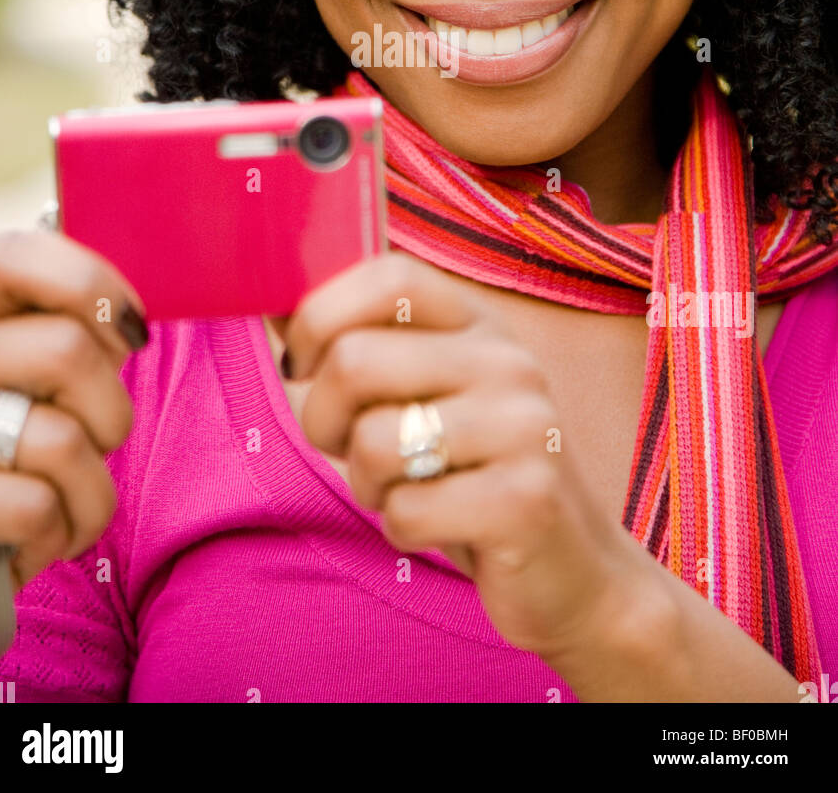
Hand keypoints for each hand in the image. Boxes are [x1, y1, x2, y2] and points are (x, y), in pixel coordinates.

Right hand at [0, 229, 145, 650]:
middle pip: (64, 350)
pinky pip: (37, 507)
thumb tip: (126, 320)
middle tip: (94, 445)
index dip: (89, 287)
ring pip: (61, 439)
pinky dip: (60, 534)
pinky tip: (36, 540)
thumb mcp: (41, 391)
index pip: (14, 256)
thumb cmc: (20, 469)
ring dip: (92, 491)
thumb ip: (68, 343)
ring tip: (68, 507)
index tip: (126, 336)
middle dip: (110, 412)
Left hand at [282, 250, 640, 666]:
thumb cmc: (471, 473)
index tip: (303, 363)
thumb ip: (360, 341)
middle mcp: (509, 360)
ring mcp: (527, 427)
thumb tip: (270, 295)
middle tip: (347, 447)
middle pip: (357, 360)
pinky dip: (403, 529)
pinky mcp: (528, 500)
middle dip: (323, 418)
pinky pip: (407, 510)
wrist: (575, 570)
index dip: (323, 314)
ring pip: (374, 442)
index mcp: (479, 323)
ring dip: (367, 484)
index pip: (390, 276)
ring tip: (406, 488)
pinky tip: (442, 525)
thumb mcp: (423, 392)